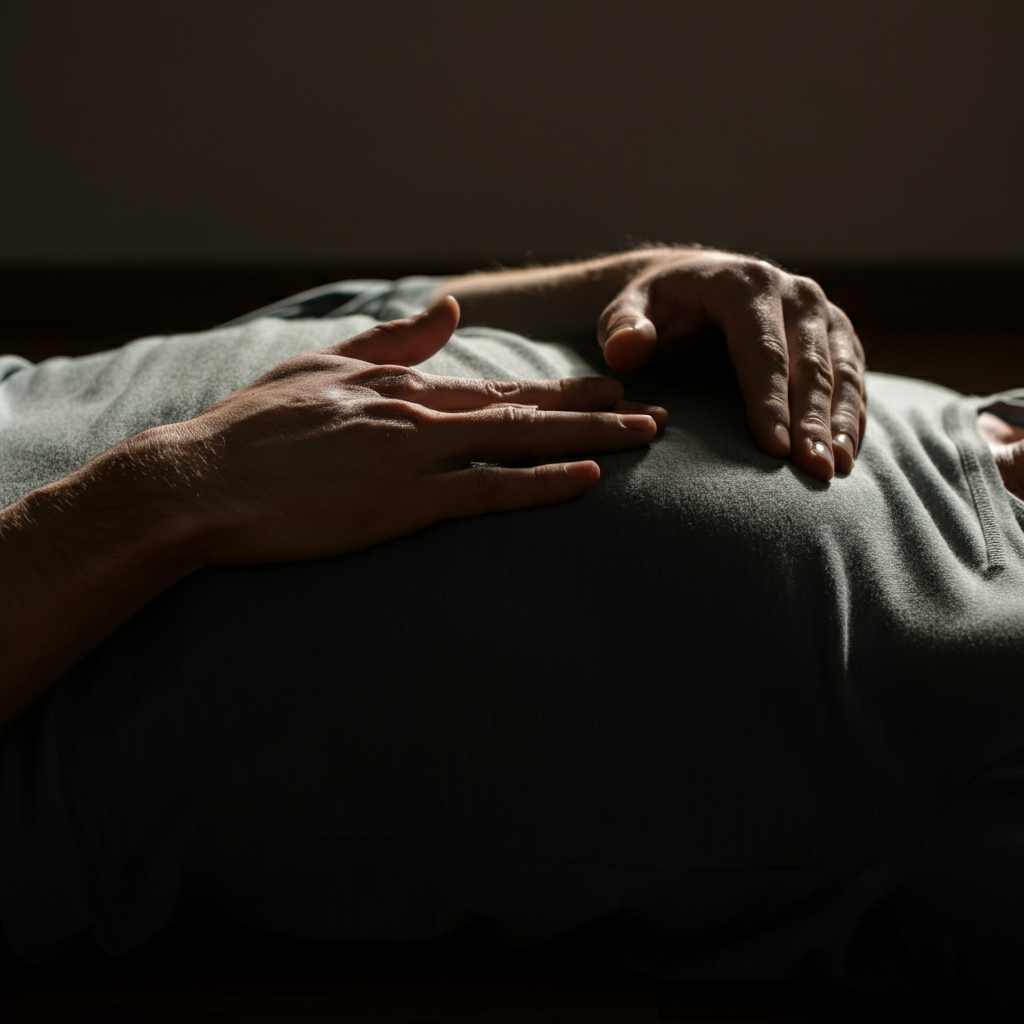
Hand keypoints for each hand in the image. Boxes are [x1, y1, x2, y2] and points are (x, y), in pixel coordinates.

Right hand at [163, 296, 663, 562]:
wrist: (200, 481)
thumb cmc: (250, 431)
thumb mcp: (318, 367)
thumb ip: (390, 342)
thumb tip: (448, 310)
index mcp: (399, 385)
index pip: (498, 386)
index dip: (561, 388)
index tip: (610, 386)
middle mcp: (418, 413)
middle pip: (526, 408)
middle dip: (597, 407)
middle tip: (658, 409)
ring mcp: (413, 456)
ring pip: (520, 442)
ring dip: (590, 437)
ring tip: (646, 436)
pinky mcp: (400, 502)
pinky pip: (487, 493)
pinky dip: (541, 484)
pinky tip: (588, 479)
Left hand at [598, 250, 866, 480]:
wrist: (694, 283)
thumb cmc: (657, 306)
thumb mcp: (628, 308)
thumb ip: (622, 327)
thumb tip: (626, 349)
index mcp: (745, 285)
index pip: (761, 350)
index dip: (769, 401)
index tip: (774, 448)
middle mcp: (794, 294)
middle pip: (808, 364)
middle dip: (813, 421)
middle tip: (815, 471)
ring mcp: (820, 314)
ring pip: (840, 371)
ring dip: (841, 422)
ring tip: (837, 469)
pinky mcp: (836, 335)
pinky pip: (852, 376)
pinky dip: (852, 415)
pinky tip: (848, 453)